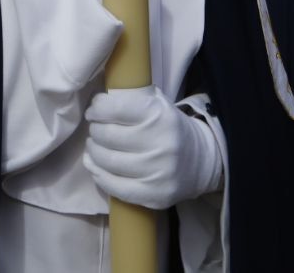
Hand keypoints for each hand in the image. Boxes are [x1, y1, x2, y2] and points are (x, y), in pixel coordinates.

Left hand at [82, 87, 221, 209]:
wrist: (200, 161)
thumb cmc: (168, 128)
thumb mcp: (157, 103)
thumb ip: (131, 97)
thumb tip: (98, 100)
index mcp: (159, 115)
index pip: (114, 109)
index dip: (97, 109)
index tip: (94, 111)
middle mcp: (160, 143)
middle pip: (107, 135)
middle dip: (95, 130)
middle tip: (96, 130)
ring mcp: (158, 172)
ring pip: (107, 161)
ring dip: (93, 151)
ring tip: (94, 146)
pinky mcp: (154, 195)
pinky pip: (113, 186)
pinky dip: (98, 174)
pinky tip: (95, 165)